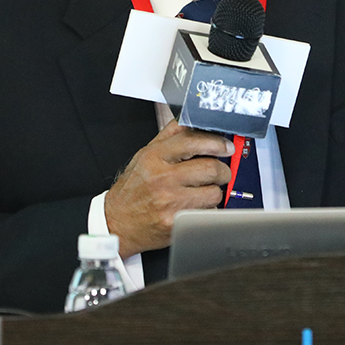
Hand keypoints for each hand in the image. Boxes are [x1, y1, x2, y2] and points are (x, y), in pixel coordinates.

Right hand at [103, 120, 233, 257]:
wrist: (117, 222)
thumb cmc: (133, 189)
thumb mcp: (145, 155)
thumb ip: (169, 136)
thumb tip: (194, 121)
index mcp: (155, 157)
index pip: (194, 142)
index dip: (217, 143)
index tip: (227, 147)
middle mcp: (162, 178)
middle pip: (210, 168)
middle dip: (223, 170)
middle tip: (222, 172)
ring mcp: (170, 202)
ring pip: (214, 193)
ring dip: (215, 192)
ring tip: (205, 192)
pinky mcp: (177, 223)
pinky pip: (208, 213)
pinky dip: (208, 210)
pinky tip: (197, 207)